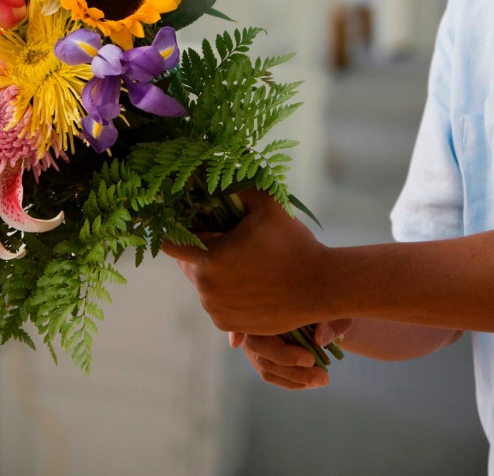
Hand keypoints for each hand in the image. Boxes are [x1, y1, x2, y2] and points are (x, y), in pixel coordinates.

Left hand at [161, 191, 330, 334]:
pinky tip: (248, 281)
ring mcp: (216, 309)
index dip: (176, 230)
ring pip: (203, 284)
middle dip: (200, 251)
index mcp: (209, 259)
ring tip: (242, 262)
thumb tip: (211, 169)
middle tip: (225, 241)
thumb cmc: (294, 243)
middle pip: (187, 264)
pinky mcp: (228, 325)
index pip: (170, 243)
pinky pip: (217, 303)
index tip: (187, 224)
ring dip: (214, 273)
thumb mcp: (267, 206)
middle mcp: (206, 289)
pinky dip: (226, 293)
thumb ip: (236, 188)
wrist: (322, 287)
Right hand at [230, 320, 350, 389]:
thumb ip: (329, 321)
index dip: (236, 330)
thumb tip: (320, 338)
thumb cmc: (327, 310)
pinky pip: (272, 375)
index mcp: (264, 306)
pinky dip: (293, 382)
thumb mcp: (334, 311)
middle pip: (258, 346)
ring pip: (266, 366)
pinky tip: (313, 381)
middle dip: (286, 359)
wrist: (325, 320)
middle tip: (315, 364)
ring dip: (295, 376)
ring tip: (324, 379)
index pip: (246, 319)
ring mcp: (254, 344)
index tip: (237, 341)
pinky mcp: (262, 361)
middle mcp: (252, 325)